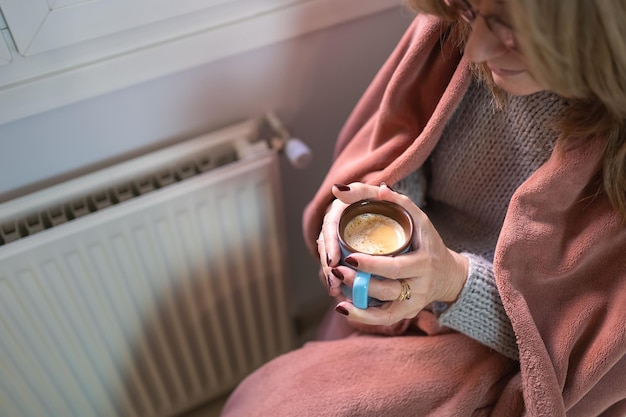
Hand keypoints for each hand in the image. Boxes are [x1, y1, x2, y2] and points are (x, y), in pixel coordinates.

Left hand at [318, 182, 468, 325]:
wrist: (448, 274)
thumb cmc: (428, 241)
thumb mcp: (419, 219)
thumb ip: (400, 202)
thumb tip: (380, 188)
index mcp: (424, 260)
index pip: (396, 266)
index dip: (373, 265)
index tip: (350, 255)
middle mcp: (421, 283)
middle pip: (389, 287)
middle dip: (360, 279)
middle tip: (337, 268)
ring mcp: (414, 301)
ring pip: (385, 306)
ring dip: (358, 297)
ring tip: (336, 282)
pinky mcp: (407, 312)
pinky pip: (384, 319)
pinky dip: (363, 317)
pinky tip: (342, 309)